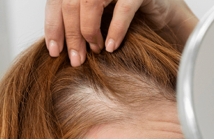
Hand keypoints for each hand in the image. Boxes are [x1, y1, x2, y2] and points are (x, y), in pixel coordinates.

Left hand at [44, 0, 197, 66]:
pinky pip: (123, 9)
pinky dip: (115, 30)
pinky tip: (110, 47)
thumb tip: (54, 44)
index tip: (54, 51)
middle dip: (71, 34)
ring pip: (90, 3)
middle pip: (71, 3)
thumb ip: (75, 20)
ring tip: (93, 51)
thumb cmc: (125, 12)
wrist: (160, 7)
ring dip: (88, 31)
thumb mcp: (96, 16)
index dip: (54, 26)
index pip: (58, 1)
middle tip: (75, 59)